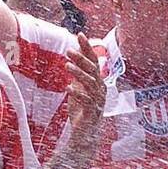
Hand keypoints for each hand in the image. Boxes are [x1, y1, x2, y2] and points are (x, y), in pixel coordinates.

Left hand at [64, 33, 105, 147]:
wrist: (86, 134)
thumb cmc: (82, 110)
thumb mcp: (78, 88)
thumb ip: (78, 74)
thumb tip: (73, 56)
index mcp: (97, 81)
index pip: (94, 60)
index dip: (87, 48)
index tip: (80, 34)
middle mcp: (100, 88)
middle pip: (93, 70)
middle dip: (82, 59)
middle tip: (69, 50)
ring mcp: (98, 100)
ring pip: (91, 83)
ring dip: (79, 73)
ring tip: (66, 66)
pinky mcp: (93, 112)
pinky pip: (87, 100)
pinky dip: (78, 94)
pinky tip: (68, 88)